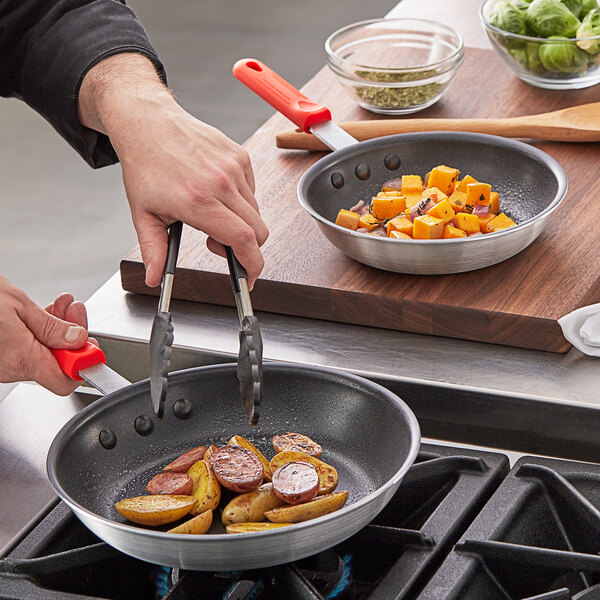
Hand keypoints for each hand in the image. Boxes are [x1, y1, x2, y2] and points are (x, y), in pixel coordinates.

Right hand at [0, 276, 89, 394]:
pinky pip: (28, 349)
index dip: (82, 364)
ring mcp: (3, 366)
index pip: (64, 381)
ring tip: (62, 305)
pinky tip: (44, 312)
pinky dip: (40, 331)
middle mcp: (10, 369)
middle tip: (76, 313)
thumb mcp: (19, 306)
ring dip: (57, 329)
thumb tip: (78, 340)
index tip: (92, 348)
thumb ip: (51, 327)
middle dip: (72, 336)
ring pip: (44, 353)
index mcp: (20, 359)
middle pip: (57, 363)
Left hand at [78, 54, 268, 288]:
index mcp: (198, 201)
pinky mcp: (240, 156)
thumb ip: (154, 250)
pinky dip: (242, 202)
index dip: (252, 264)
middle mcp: (220, 183)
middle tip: (219, 245)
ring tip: (214, 218)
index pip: (243, 240)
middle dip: (247, 248)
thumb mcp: (143, 213)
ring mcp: (233, 167)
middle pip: (257, 230)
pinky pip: (252, 191)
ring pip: (256, 212)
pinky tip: (218, 196)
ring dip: (242, 224)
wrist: (148, 122)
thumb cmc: (145, 165)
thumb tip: (155, 279)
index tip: (249, 276)